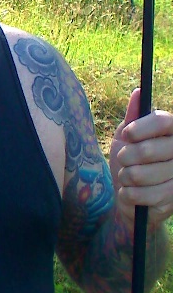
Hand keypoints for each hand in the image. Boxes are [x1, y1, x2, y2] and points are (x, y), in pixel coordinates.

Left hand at [110, 88, 172, 225]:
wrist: (132, 197)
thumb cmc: (131, 162)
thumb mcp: (128, 137)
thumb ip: (134, 116)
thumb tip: (139, 92)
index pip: (161, 121)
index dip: (139, 128)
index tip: (127, 134)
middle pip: (146, 150)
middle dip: (125, 157)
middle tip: (126, 161)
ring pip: (138, 174)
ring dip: (125, 177)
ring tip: (128, 178)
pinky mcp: (172, 200)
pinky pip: (139, 195)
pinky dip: (127, 195)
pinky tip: (132, 193)